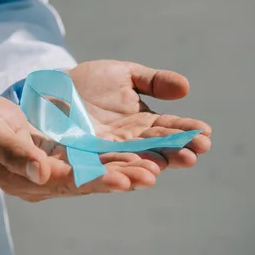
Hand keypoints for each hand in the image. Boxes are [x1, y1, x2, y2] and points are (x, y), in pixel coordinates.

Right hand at [0, 94, 159, 201]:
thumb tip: (41, 172)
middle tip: (153, 175)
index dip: (95, 181)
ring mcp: (65, 167)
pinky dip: (127, 154)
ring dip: (132, 167)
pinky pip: (104, 156)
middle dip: (124, 177)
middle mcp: (53, 179)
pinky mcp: (75, 153)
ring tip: (161, 166)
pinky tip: (150, 152)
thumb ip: (13, 152)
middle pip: (93, 180)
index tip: (124, 180)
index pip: (68, 182)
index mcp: (30, 179)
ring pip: (103, 169)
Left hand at [68, 60, 211, 169]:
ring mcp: (105, 154)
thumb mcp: (124, 75)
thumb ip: (153, 81)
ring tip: (159, 168)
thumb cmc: (91, 83)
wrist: (49, 89)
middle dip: (174, 154)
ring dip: (144, 169)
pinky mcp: (80, 162)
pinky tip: (124, 179)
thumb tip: (185, 88)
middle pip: (155, 151)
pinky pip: (96, 171)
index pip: (169, 130)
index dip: (186, 132)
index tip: (205, 133)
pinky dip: (110, 176)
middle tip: (193, 155)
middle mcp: (129, 144)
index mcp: (143, 125)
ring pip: (129, 165)